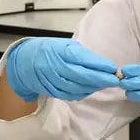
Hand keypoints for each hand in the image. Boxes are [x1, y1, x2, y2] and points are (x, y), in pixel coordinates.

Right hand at [6, 38, 120, 102]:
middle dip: (101, 79)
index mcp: (60, 52)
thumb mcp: (64, 45)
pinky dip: (84, 92)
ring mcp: (53, 81)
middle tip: (115, 80)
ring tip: (106, 84)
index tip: (113, 68)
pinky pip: (72, 94)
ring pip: (78, 87)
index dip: (100, 66)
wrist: (24, 63)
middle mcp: (56, 67)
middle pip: (82, 76)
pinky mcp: (53, 91)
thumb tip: (102, 65)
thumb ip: (82, 55)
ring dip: (94, 87)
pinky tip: (92, 89)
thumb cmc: (47, 50)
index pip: (83, 60)